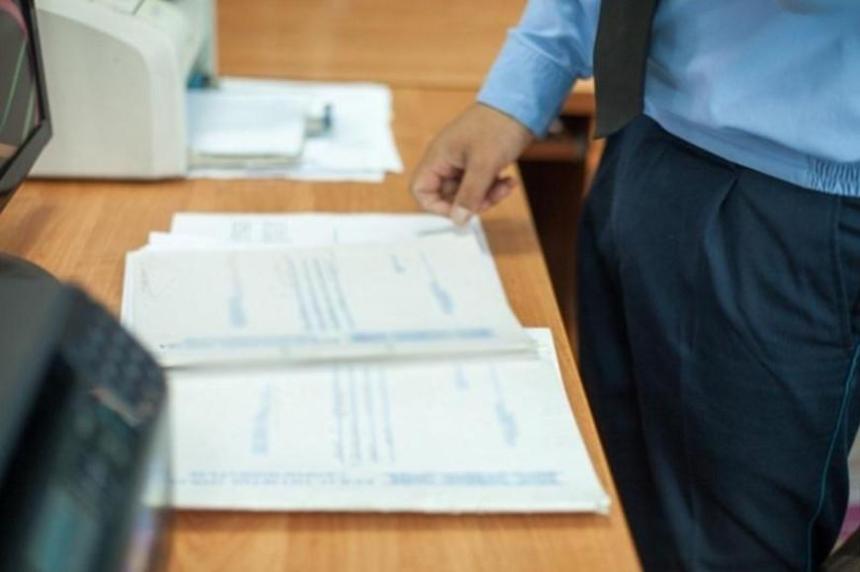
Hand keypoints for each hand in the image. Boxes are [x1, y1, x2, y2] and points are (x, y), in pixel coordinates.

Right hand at [410, 103, 533, 224]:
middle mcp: (446, 161)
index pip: (421, 191)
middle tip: (491, 197)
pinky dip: (494, 188)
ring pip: (467, 193)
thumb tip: (458, 220)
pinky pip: (480, 185)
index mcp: (438, 157)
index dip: (438, 206)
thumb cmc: (498, 125)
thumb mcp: (483, 165)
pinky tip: (509, 180)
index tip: (462, 210)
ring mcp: (463, 162)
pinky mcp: (479, 162)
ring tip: (505, 185)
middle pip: (448, 196)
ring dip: (487, 196)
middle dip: (471, 202)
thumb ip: (469, 195)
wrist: (522, 104)